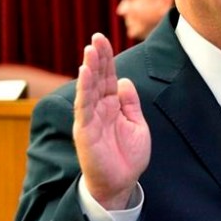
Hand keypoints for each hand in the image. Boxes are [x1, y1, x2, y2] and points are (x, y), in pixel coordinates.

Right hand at [74, 33, 150, 208]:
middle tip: (97, 37)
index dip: (107, 59)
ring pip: (89, 89)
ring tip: (90, 50)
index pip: (108, 77)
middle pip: (98, 78)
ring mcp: (90, 118)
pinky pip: (83, 106)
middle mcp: (99, 109)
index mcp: (112, 106)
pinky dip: (84, 89)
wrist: (121, 183)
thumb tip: (124, 81)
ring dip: (90, 68)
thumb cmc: (128, 156)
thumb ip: (130, 103)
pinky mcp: (85, 130)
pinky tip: (84, 73)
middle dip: (98, 58)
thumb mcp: (137, 125)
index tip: (104, 40)